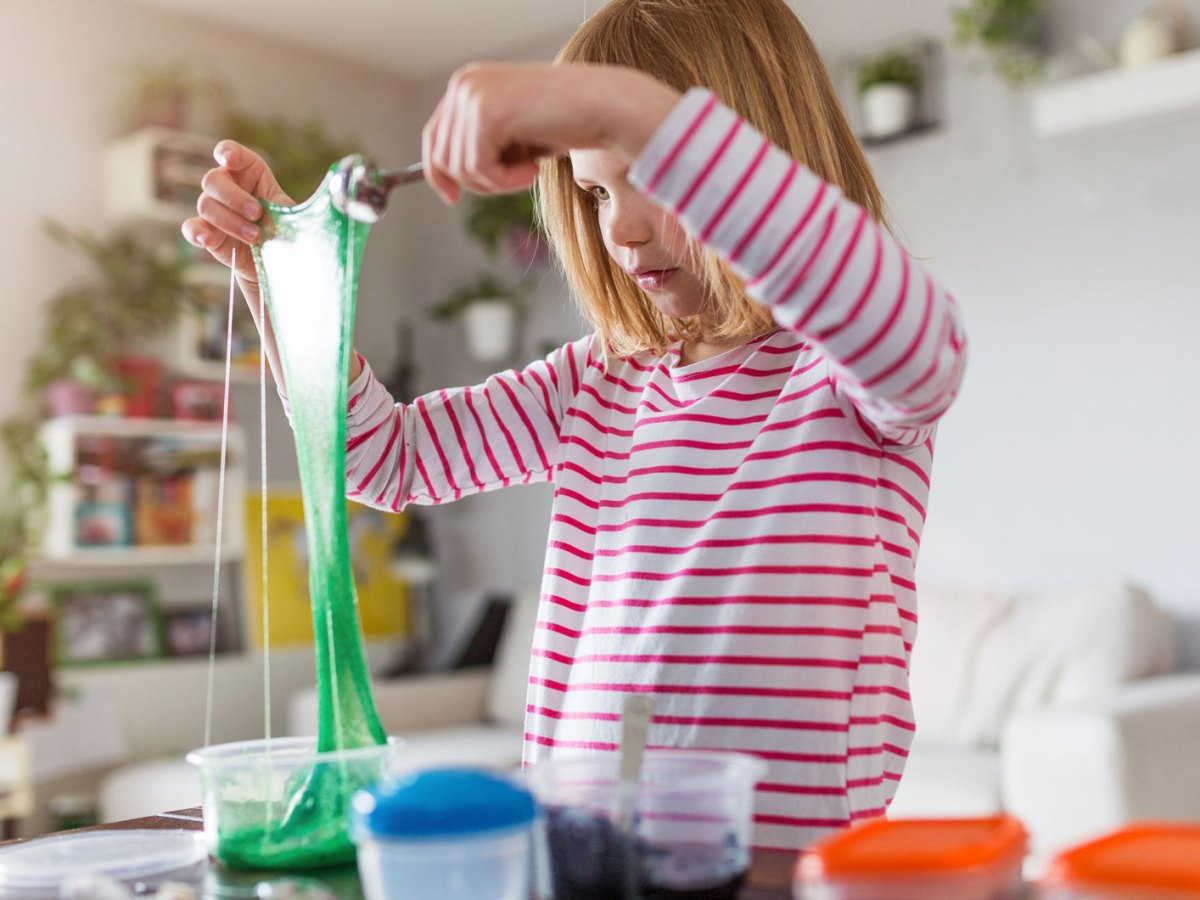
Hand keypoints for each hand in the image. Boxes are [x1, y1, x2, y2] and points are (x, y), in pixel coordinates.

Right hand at [181, 141, 293, 288]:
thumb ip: (296, 205)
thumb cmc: (288, 236)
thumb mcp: (296, 218)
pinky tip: (208, 238)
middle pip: (213, 180)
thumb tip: (332, 194)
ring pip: (206, 204)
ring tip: (256, 238)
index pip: (233, 154)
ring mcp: (216, 212)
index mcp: (250, 176)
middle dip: (234, 197)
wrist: (279, 268)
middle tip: (257, 214)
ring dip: (230, 221)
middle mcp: (229, 189)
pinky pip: (191, 228)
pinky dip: (197, 231)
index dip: (228, 152)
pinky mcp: (209, 235)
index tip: (227, 158)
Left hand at [422, 62, 680, 203]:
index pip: (433, 136)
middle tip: (518, 176)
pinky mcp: (485, 113)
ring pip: (461, 168)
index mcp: (468, 84)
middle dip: (480, 181)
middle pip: (442, 157)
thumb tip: (444, 180)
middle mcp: (464, 84)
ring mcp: (472, 96)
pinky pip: (480, 170)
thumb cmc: (568, 123)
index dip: (438, 172)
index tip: (451, 198)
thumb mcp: (514, 135)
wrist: (604, 106)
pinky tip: (534, 168)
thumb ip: (480, 146)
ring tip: (530, 168)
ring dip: (498, 182)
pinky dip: (507, 181)